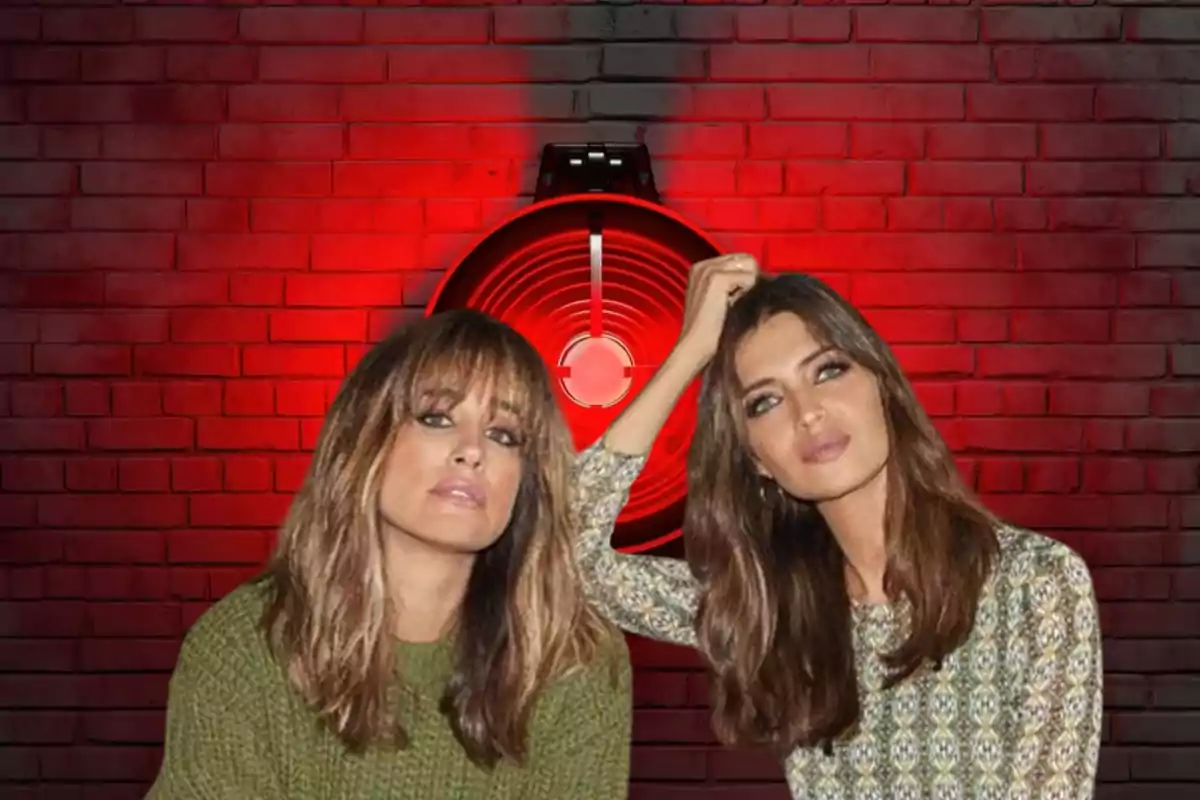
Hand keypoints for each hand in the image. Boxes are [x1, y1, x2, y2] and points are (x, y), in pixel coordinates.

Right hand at [674, 253, 759, 367]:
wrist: (696, 348)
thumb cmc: (710, 331)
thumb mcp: (719, 300)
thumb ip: (734, 283)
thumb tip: (761, 275)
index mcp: (701, 268)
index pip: (740, 260)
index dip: (747, 279)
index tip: (734, 300)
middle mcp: (703, 265)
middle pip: (747, 259)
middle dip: (749, 280)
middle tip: (736, 303)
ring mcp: (708, 270)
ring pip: (750, 266)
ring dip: (748, 287)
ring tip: (733, 305)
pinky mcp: (717, 278)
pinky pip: (750, 278)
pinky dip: (746, 295)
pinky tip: (731, 308)